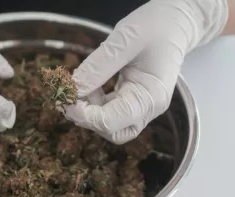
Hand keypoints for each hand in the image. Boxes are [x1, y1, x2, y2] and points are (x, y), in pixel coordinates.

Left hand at [64, 0, 227, 143]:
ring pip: (109, 125)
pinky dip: (95, 104)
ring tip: (83, 85)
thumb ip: (97, 67)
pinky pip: (110, 112)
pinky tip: (91, 85)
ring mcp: (141, 106)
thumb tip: (73, 88)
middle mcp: (148, 108)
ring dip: (89, 111)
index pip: (111, 122)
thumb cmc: (156, 26)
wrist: (175, 21)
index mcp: (150, 97)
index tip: (66, 99)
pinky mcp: (132, 100)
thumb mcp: (124, 41)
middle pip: (111, 130)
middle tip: (70, 95)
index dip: (84, 115)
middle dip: (86, 118)